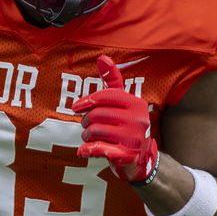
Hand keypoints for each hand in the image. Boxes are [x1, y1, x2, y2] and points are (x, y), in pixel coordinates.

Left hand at [73, 55, 158, 182]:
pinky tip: (83, 151)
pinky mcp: (126, 155)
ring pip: (95, 131)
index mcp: (136, 103)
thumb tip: (103, 57)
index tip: (76, 107)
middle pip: (97, 115)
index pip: (105, 96)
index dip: (87, 101)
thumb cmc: (126, 125)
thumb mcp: (123, 102)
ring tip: (90, 138)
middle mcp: (137, 119)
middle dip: (86, 121)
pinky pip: (98, 149)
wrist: (140, 158)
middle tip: (87, 126)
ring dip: (86, 136)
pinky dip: (86, 150)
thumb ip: (113, 81)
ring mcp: (133, 138)